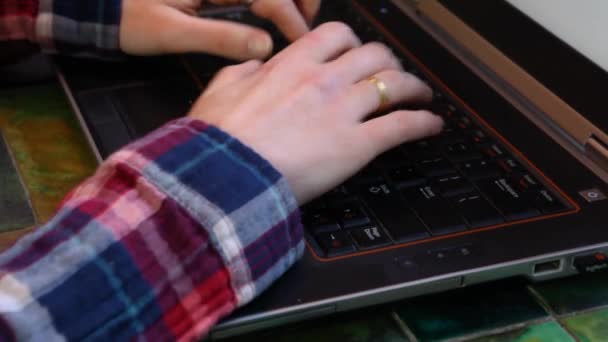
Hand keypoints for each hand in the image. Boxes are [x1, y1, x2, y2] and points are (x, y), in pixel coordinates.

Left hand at [120, 0, 320, 59]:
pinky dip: (268, 1)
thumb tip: (265, 46)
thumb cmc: (128, 18)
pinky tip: (273, 14)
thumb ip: (219, 37)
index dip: (290, 17)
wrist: (98, 5)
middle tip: (308, 22)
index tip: (301, 42)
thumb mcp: (171, 32)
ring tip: (298, 19)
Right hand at [188, 22, 443, 203]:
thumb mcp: (220, 91)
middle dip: (387, 61)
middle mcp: (324, 80)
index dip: (352, 41)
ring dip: (414, 87)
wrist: (224, 176)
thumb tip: (257, 65)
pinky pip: (402, 125)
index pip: (336, 35)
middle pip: (374, 54)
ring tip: (422, 95)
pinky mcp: (357, 145)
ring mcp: (343, 110)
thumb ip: (243, 71)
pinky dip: (423, 122)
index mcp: (292, 64)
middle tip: (391, 73)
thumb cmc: (218, 140)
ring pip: (394, 84)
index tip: (355, 52)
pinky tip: (431, 125)